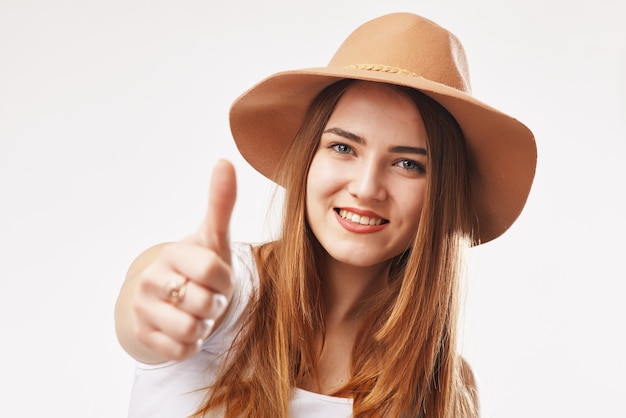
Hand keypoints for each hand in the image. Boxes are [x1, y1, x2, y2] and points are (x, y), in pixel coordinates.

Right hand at [130, 160, 236, 361]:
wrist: (170, 297)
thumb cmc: (199, 264)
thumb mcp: (215, 237)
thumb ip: (222, 203)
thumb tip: (225, 160)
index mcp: (174, 253)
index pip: (213, 270)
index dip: (226, 279)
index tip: (219, 276)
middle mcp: (152, 279)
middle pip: (204, 303)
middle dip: (215, 304)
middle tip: (208, 295)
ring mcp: (144, 309)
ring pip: (192, 330)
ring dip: (204, 325)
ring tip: (197, 311)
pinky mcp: (144, 335)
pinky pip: (180, 350)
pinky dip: (191, 343)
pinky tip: (187, 327)